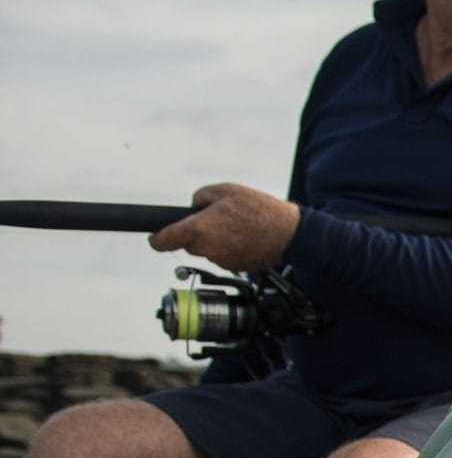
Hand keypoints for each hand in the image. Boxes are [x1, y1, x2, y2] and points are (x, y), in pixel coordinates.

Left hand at [148, 182, 300, 270]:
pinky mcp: (235, 268)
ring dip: (214, 240)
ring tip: (236, 227)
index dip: (156, 239)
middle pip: (188, 243)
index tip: (155, 237)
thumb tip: (195, 207)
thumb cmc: (260, 211)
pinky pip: (223, 256)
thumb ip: (201, 196)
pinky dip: (229, 248)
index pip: (164, 241)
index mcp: (198, 229)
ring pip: (206, 250)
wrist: (290, 234)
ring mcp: (221, 261)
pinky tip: (245, 237)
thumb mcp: (226, 190)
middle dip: (196, 232)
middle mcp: (206, 249)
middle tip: (216, 219)